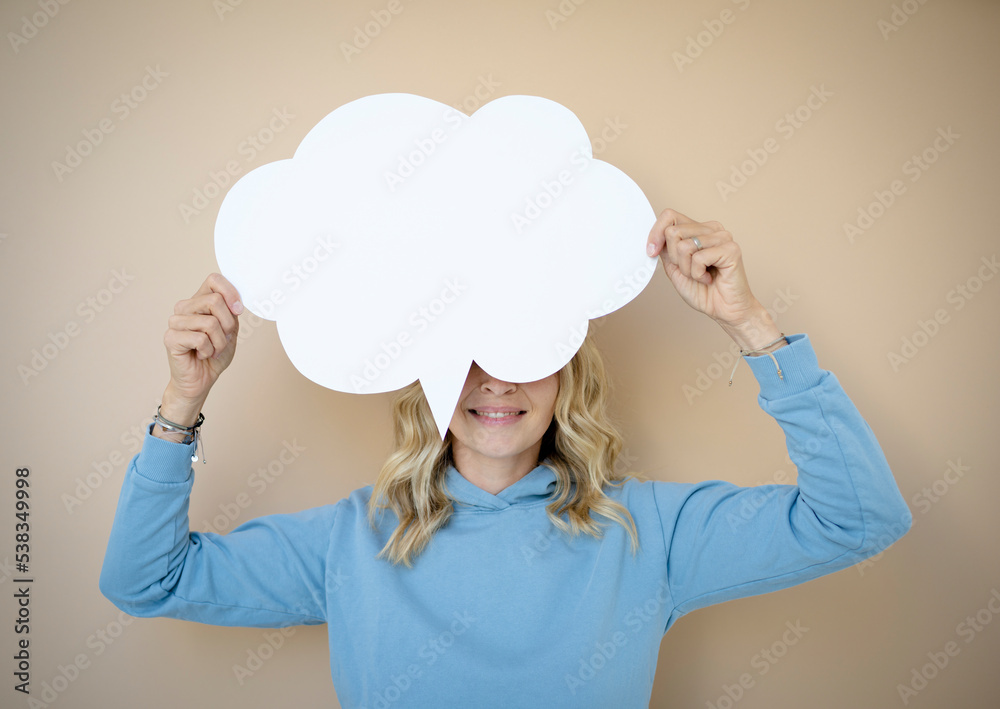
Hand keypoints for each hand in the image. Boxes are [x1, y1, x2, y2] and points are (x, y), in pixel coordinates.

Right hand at [163, 273, 243, 405]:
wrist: (201, 380)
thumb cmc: (215, 354)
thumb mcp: (230, 329)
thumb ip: (232, 311)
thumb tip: (236, 300)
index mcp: (199, 301)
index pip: (214, 279)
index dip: (230, 292)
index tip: (238, 310)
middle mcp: (184, 307)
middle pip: (215, 301)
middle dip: (228, 324)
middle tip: (223, 339)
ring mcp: (175, 321)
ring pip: (210, 322)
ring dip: (219, 342)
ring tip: (212, 349)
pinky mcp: (170, 337)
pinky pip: (200, 338)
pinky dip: (208, 350)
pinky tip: (201, 354)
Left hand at [646, 208, 781, 349]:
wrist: (724, 310)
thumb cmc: (703, 291)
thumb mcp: (675, 268)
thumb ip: (665, 250)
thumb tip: (654, 236)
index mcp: (698, 229)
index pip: (670, 216)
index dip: (656, 233)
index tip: (651, 252)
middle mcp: (711, 229)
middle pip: (673, 232)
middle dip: (675, 259)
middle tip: (690, 271)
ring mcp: (723, 237)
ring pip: (684, 246)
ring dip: (687, 269)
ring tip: (701, 275)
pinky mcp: (731, 249)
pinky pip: (698, 258)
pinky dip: (698, 274)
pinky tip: (709, 278)